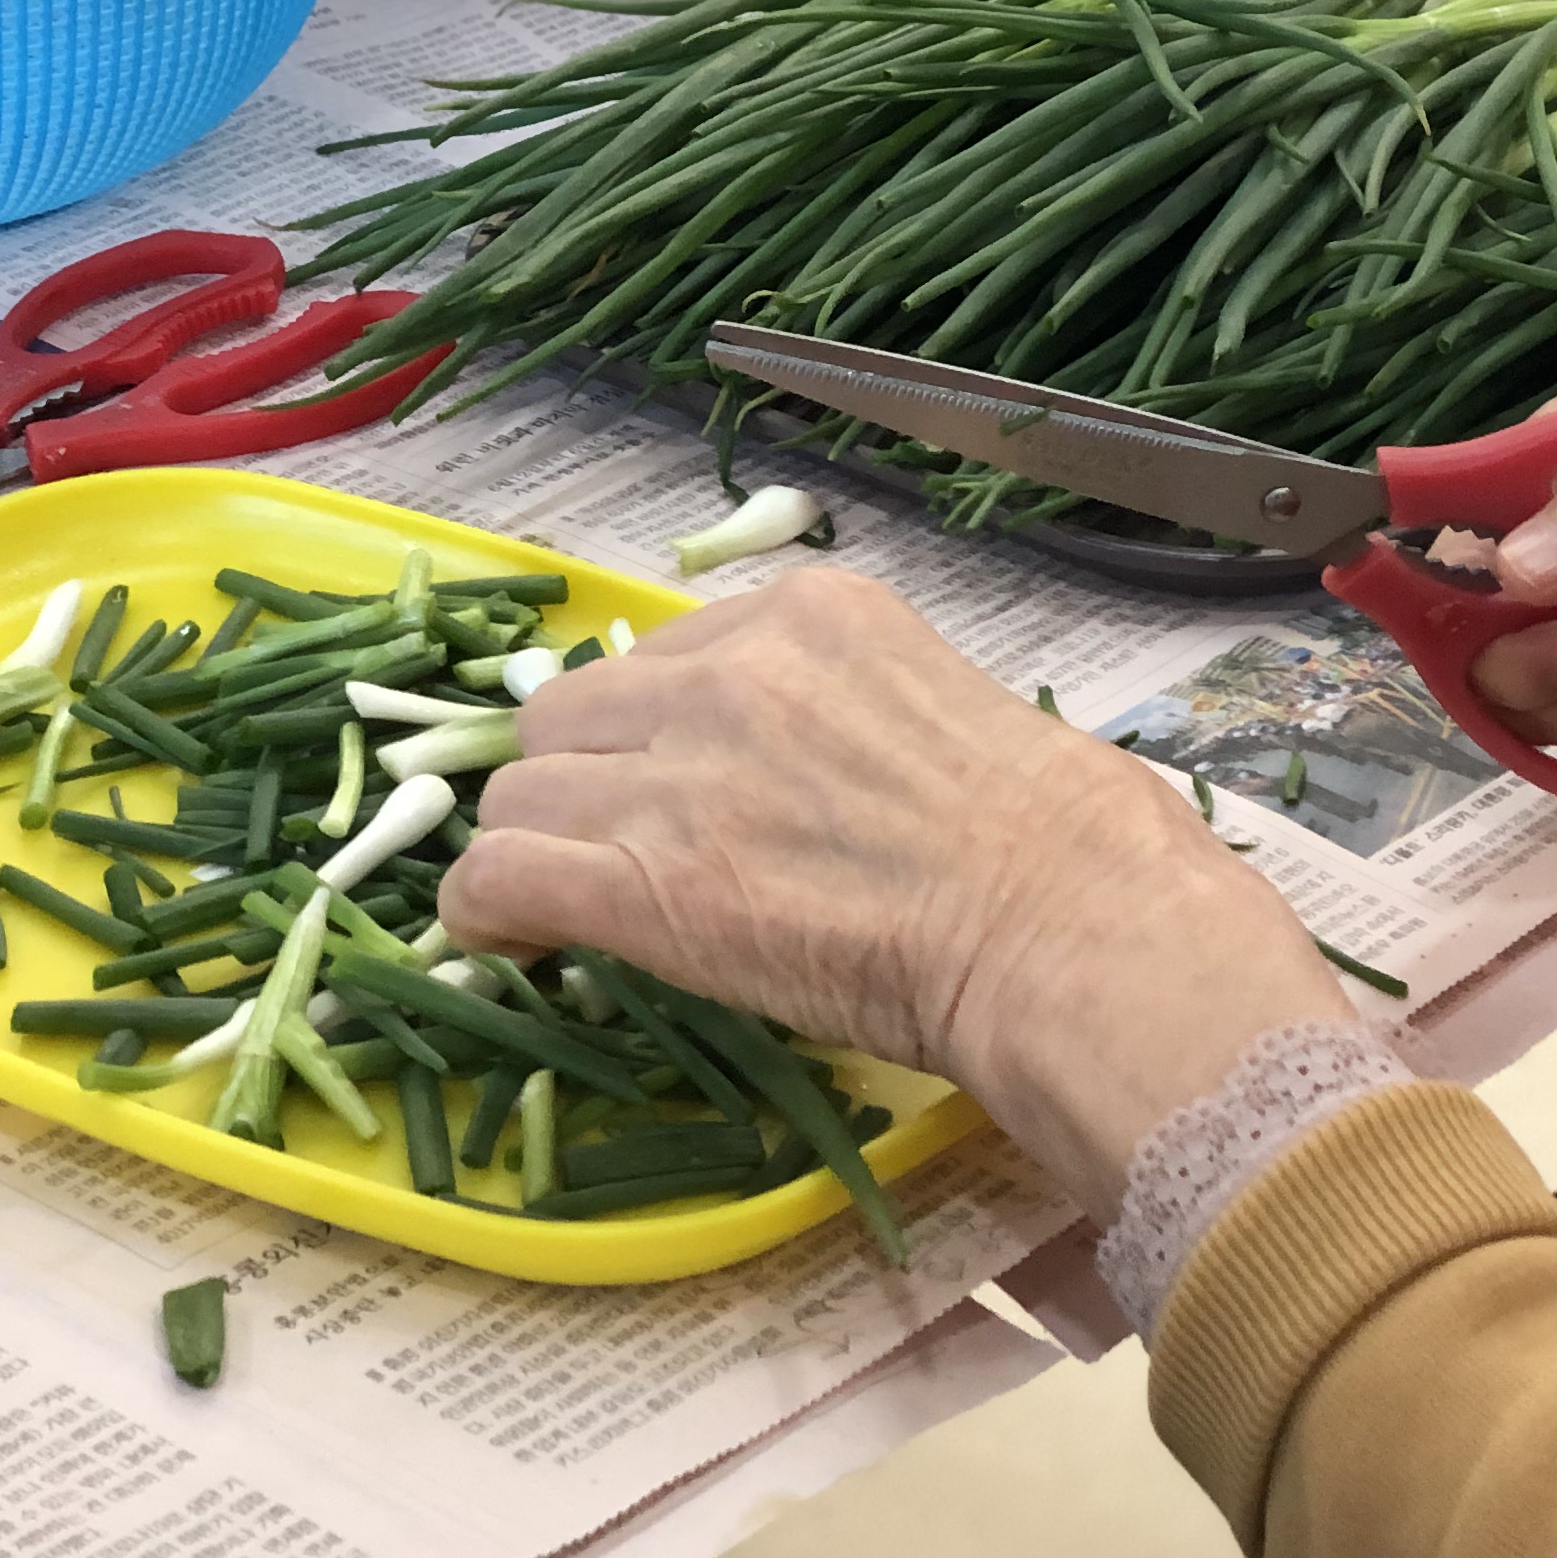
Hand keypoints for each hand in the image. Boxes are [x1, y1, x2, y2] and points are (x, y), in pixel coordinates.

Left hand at [439, 573, 1345, 1218]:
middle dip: (585, 783)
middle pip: (570, 713)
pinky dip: (492, 912)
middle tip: (625, 851)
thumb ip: (854, 710)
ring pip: (521, 795)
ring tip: (576, 909)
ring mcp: (679, 770)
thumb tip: (821, 773)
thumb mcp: (951, 707)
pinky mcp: (640, 881)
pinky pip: (499, 878)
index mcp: (814, 614)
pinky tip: (520, 943)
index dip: (655, 734)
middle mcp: (732, 670)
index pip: (666, 655)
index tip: (680, 790)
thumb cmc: (1065, 841)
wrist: (1064, 925)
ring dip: (541, 848)